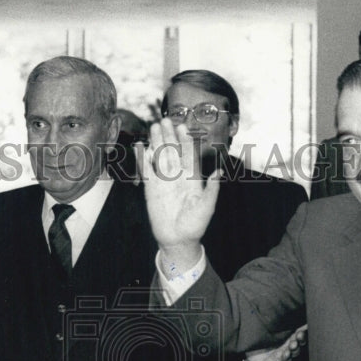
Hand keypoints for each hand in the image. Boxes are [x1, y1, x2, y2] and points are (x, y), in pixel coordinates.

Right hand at [137, 119, 220, 277]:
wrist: (177, 240)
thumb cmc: (195, 226)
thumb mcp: (207, 207)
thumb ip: (212, 189)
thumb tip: (219, 172)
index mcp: (193, 179)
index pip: (189, 155)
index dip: (186, 141)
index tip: (183, 127)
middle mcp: (178, 177)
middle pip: (173, 152)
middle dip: (170, 136)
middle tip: (165, 120)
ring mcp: (164, 182)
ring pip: (160, 157)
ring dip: (157, 142)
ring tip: (154, 126)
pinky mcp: (151, 189)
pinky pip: (147, 171)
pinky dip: (143, 159)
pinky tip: (141, 146)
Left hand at [243, 325, 307, 360]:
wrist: (249, 349)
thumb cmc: (266, 337)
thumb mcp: (275, 327)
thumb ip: (285, 320)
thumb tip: (295, 305)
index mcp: (290, 342)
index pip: (299, 340)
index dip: (301, 338)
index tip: (301, 332)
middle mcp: (286, 353)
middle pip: (295, 351)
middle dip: (295, 347)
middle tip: (293, 343)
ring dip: (287, 358)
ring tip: (286, 353)